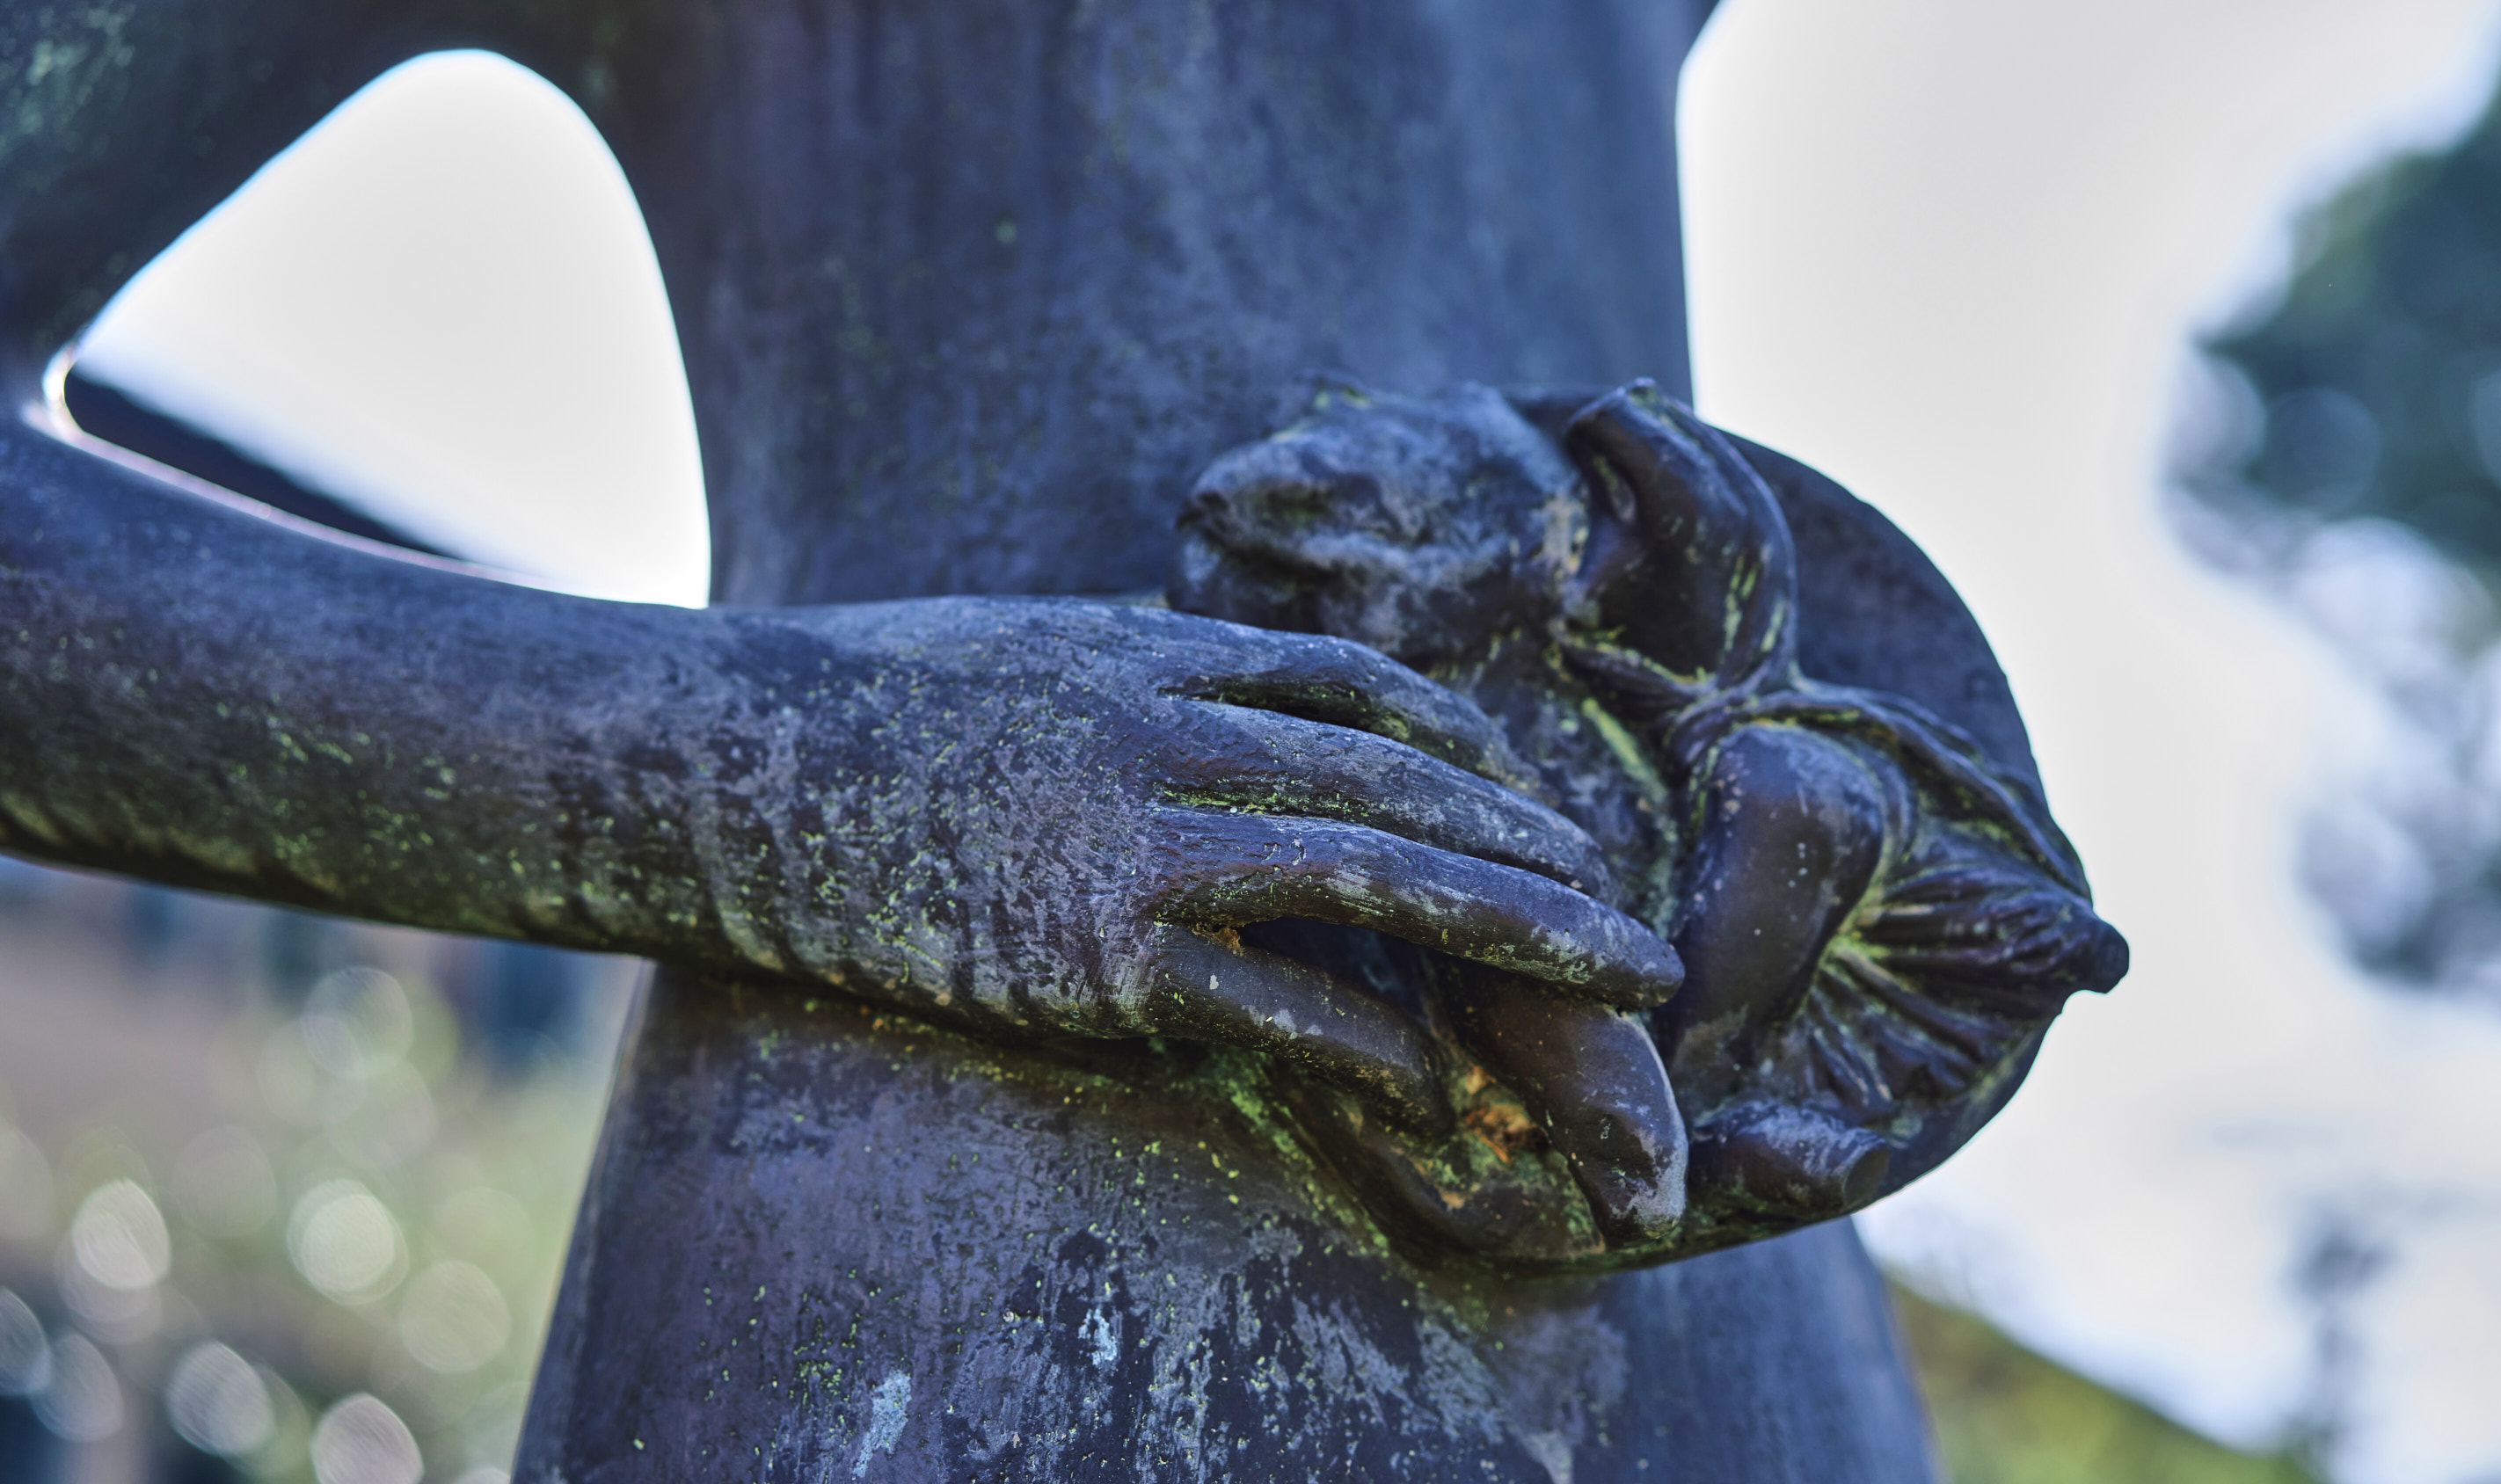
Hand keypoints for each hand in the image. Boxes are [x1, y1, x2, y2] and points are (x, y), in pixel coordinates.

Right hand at [723, 597, 1682, 1130]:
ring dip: (1512, 929)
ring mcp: (1140, 840)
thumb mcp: (1019, 645)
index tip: (1528, 803)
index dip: (1465, 751)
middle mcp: (1176, 731)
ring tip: (1612, 976)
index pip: (1365, 689)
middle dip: (1536, 851)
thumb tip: (1205, 689)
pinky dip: (1362, 1033)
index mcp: (1161, 651)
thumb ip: (1134, 669)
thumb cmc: (857, 701)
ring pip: (1377, 878)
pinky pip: (1267, 996)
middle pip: (1409, 785)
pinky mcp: (1091, 953)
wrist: (720, 759)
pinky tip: (1434, 1072)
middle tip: (1632, 913)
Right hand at [1556, 380, 1792, 709]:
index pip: (1622, 421)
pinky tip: (1663, 472)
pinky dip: (1687, 456)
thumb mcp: (1587, 607)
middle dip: (1622, 424)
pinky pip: (1724, 461)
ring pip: (1697, 433)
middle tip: (1590, 439)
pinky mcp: (1771, 524)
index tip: (1571, 437)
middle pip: (1661, 417)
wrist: (1731, 716)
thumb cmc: (1644, 673)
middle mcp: (1732, 498)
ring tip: (1623, 448)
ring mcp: (1759, 510)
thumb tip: (1583, 478)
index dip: (1588, 425)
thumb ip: (1586, 532)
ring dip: (1657, 433)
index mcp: (1680, 511)